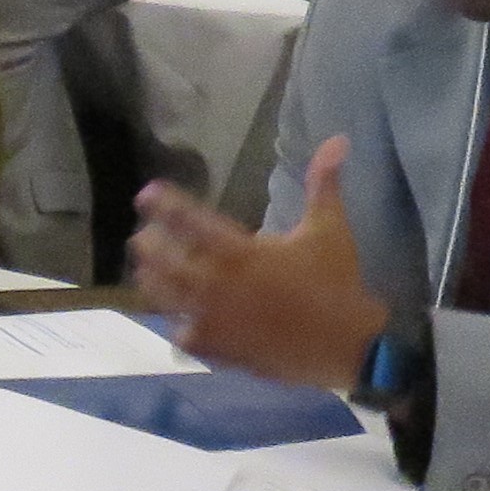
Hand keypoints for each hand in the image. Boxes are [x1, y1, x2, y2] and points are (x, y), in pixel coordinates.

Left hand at [130, 139, 386, 389]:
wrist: (347, 346)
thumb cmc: (336, 283)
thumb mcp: (329, 228)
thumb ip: (323, 183)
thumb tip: (337, 139)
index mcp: (240, 252)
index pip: (189, 221)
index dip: (163, 204)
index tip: (146, 194)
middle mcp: (217, 284)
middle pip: (164, 261)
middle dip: (148, 245)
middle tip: (142, 236)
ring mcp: (214, 320)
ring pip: (165, 299)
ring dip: (152, 282)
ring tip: (147, 271)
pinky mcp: (220, 350)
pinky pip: (182, 338)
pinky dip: (175, 327)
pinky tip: (175, 318)